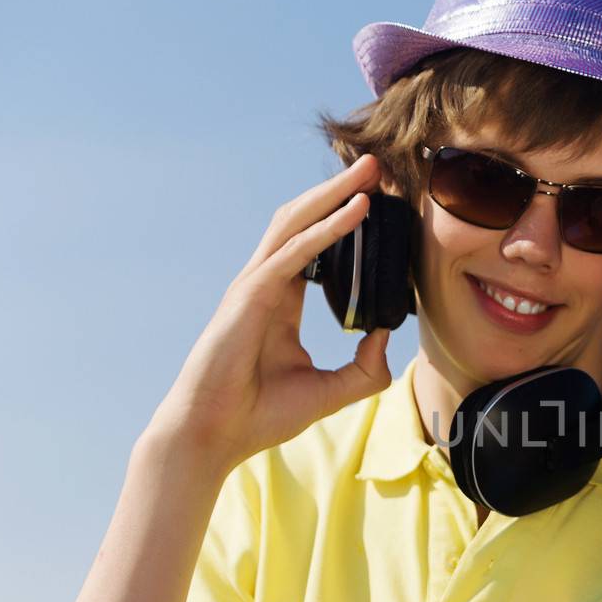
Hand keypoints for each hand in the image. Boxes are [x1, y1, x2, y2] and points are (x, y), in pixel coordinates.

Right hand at [145, 153, 393, 471]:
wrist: (214, 436)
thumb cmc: (259, 415)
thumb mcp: (330, 392)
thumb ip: (365, 368)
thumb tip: (388, 336)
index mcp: (281, 301)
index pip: (315, 246)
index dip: (342, 220)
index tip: (379, 202)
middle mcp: (266, 284)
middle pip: (304, 221)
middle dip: (339, 189)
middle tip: (376, 165)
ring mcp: (254, 285)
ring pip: (296, 222)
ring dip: (334, 192)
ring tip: (370, 170)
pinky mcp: (250, 296)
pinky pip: (295, 252)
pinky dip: (328, 228)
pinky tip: (357, 209)